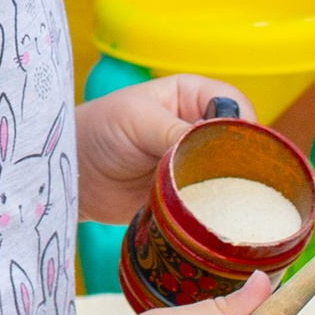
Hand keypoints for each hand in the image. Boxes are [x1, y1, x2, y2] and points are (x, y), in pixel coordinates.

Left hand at [73, 74, 254, 222]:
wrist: (73, 174)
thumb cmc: (100, 130)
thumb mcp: (137, 120)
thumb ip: (174, 131)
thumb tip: (213, 148)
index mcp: (193, 96)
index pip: (235, 106)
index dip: (240, 127)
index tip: (237, 151)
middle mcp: (201, 128)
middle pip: (238, 144)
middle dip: (239, 163)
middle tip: (231, 183)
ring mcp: (196, 164)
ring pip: (230, 176)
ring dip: (227, 190)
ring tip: (219, 203)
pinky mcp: (189, 196)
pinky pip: (212, 203)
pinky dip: (213, 211)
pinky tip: (211, 219)